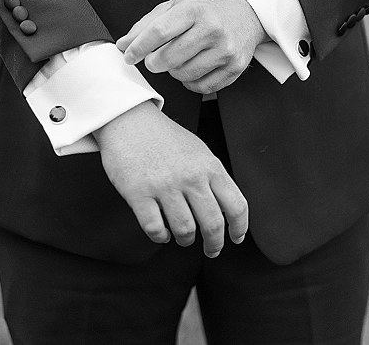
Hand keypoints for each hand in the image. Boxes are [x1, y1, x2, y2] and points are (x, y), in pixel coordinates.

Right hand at [93, 101, 247, 256]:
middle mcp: (190, 177)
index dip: (240, 228)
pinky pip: (155, 229)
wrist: (129, 120)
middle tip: (212, 249)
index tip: (236, 238)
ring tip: (183, 236)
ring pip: (185, 230)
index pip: (236, 205)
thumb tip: (227, 210)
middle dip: (215, 244)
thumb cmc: (164, 137)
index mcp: (209, 166)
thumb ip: (213, 177)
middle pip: (213, 224)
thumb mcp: (198, 151)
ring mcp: (164, 185)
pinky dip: (160, 236)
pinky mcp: (139, 193)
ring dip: (186, 239)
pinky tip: (161, 231)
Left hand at [116, 0, 266, 93]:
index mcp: (195, 9)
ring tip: (180, 58)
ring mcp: (226, 50)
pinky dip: (190, 82)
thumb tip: (124, 44)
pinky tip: (194, 67)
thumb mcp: (177, 5)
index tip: (129, 56)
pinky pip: (200, 86)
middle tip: (155, 58)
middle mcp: (212, 28)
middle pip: (169, 58)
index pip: (159, 31)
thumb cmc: (206, 10)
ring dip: (174, 71)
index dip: (139, 47)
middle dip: (154, 62)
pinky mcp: (234, 67)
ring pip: (183, 75)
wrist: (245, 13)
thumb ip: (148, 24)